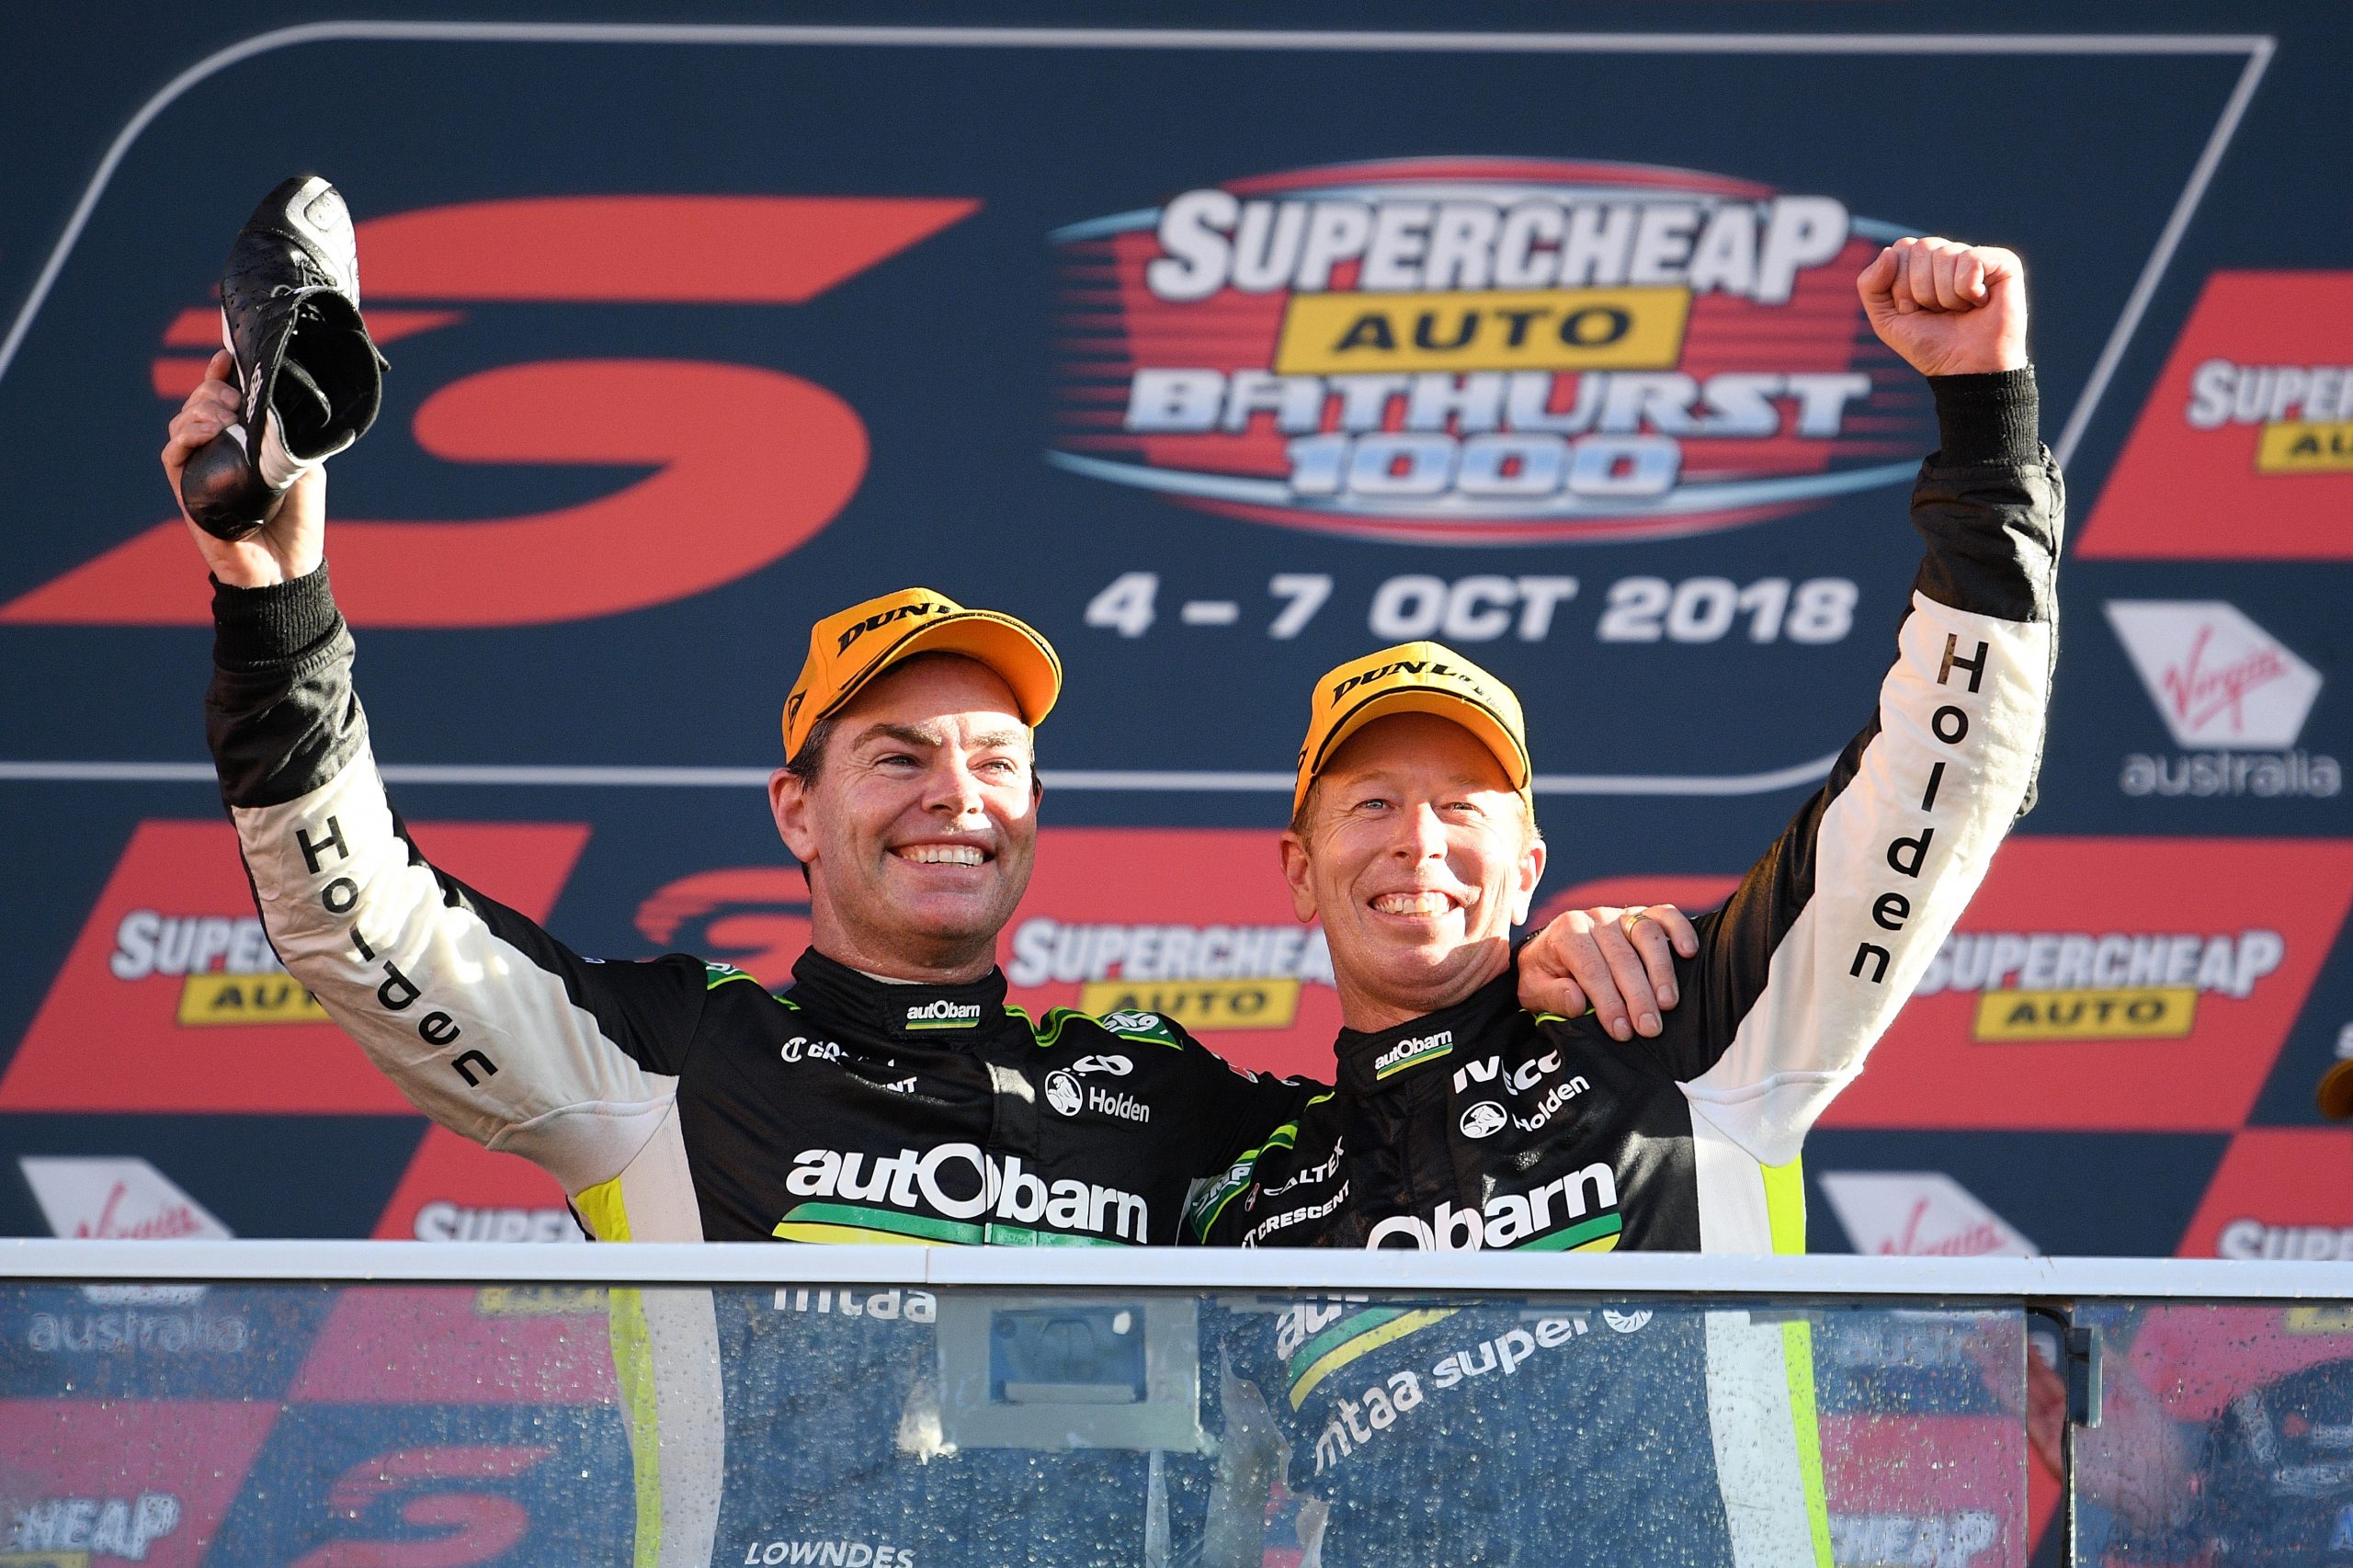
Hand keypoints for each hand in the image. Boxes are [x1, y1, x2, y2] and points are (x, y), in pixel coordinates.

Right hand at [162, 349, 323, 586]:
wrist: (287, 566)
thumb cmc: (299, 519)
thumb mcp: (303, 467)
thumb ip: (290, 435)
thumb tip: (278, 401)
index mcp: (244, 440)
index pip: (223, 396)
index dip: (222, 373)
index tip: (228, 357)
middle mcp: (218, 449)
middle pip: (201, 401)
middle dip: (216, 388)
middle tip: (238, 397)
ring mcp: (200, 467)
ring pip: (184, 420)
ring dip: (203, 408)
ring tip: (227, 415)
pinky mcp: (186, 488)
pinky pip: (173, 451)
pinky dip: (187, 433)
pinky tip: (207, 429)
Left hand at [1516, 904, 1697, 1041]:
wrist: (1549, 951)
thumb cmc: (1545, 975)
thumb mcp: (1534, 990)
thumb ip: (1553, 996)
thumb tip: (1579, 1003)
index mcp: (1565, 932)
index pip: (1591, 969)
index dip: (1608, 1002)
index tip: (1622, 1031)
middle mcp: (1594, 918)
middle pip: (1621, 956)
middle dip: (1637, 996)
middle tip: (1649, 1028)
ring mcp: (1619, 914)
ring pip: (1645, 935)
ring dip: (1660, 971)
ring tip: (1668, 1004)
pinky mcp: (1641, 914)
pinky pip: (1665, 915)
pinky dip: (1680, 930)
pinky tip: (1689, 953)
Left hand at [1856, 237, 2027, 377]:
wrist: (1965, 368)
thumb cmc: (1929, 344)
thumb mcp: (1885, 319)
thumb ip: (1870, 285)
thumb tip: (1889, 251)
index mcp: (1920, 263)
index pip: (1899, 250)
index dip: (1900, 287)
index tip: (1914, 311)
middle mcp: (1948, 255)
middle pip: (1920, 248)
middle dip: (1921, 290)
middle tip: (1938, 312)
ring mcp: (1975, 257)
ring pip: (1944, 255)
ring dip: (1945, 296)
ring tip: (1959, 310)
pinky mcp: (2003, 262)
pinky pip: (1971, 260)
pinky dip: (1967, 289)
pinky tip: (1980, 302)